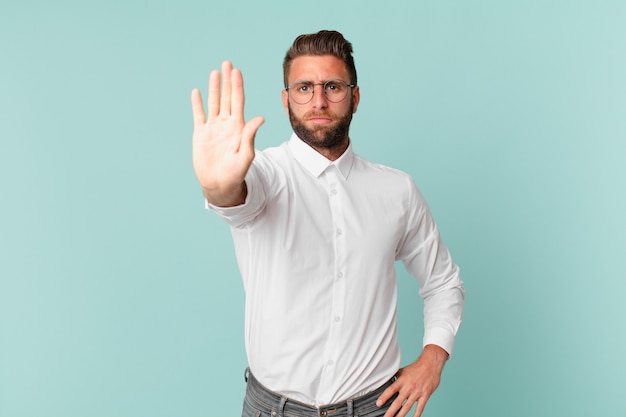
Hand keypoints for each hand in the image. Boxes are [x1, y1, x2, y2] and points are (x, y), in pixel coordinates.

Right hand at [191, 60, 264, 206]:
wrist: (220, 184)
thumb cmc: (236, 172)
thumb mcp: (246, 154)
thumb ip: (250, 135)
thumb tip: (260, 118)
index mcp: (238, 127)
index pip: (238, 101)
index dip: (237, 86)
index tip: (237, 71)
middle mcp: (226, 124)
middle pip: (226, 97)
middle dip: (227, 81)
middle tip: (227, 63)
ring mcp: (213, 128)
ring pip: (214, 103)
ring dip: (214, 88)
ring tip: (215, 72)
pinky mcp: (200, 134)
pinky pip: (199, 115)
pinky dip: (197, 104)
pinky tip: (197, 92)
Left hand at [377, 345, 448, 416]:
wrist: (431, 364)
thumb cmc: (417, 367)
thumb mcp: (403, 370)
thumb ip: (396, 377)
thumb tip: (387, 380)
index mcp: (402, 380)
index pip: (391, 390)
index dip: (384, 397)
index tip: (378, 404)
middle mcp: (409, 387)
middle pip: (398, 402)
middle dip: (391, 411)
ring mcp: (417, 392)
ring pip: (407, 407)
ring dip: (401, 415)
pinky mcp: (425, 395)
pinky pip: (420, 407)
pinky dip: (416, 415)